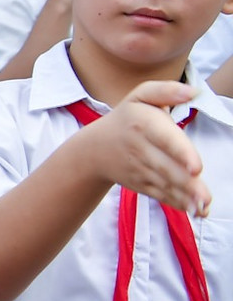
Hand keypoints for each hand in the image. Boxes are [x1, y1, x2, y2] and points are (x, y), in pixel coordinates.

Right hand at [82, 79, 212, 215]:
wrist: (94, 150)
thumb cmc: (127, 118)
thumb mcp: (140, 96)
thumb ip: (166, 90)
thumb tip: (193, 92)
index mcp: (143, 123)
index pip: (164, 139)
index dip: (181, 153)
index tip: (196, 168)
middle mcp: (140, 149)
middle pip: (167, 168)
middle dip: (187, 184)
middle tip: (206, 198)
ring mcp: (140, 170)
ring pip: (166, 184)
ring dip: (186, 198)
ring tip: (203, 207)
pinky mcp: (142, 184)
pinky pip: (161, 194)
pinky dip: (177, 203)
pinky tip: (194, 210)